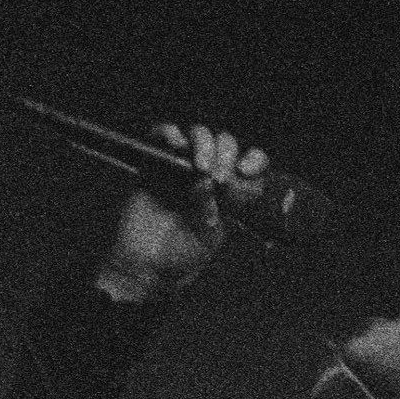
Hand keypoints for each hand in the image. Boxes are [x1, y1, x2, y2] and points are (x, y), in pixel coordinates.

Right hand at [95, 125, 270, 301]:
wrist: (145, 265)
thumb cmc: (180, 255)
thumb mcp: (206, 239)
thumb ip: (211, 211)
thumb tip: (207, 182)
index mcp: (228, 191)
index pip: (250, 164)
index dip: (253, 161)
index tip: (245, 172)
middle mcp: (207, 174)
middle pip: (224, 143)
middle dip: (226, 154)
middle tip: (219, 177)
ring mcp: (181, 167)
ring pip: (198, 134)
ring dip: (204, 144)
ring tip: (201, 166)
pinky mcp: (154, 164)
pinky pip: (161, 135)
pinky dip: (169, 133)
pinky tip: (176, 144)